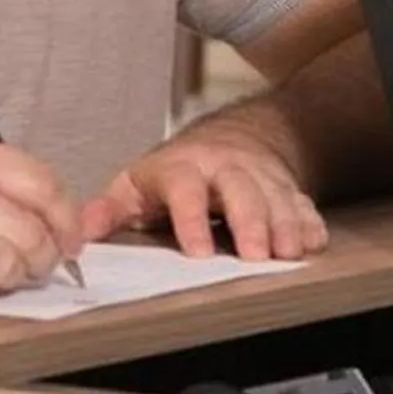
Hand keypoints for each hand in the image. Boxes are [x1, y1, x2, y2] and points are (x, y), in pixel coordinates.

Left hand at [82, 114, 328, 260]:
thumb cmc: (177, 172)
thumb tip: (79, 230)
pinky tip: (312, 241)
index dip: (192, 219)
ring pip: (275, 196)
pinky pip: (302, 201)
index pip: (186, 189)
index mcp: (183, 168)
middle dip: (251, 222)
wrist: (232, 138)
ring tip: (288, 252)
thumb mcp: (138, 184)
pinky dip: (309, 221)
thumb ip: (111, 209)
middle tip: (256, 255)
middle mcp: (225, 168)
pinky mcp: (286, 186)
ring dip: (284, 224)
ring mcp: (260, 176)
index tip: (199, 252)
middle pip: (241, 190)